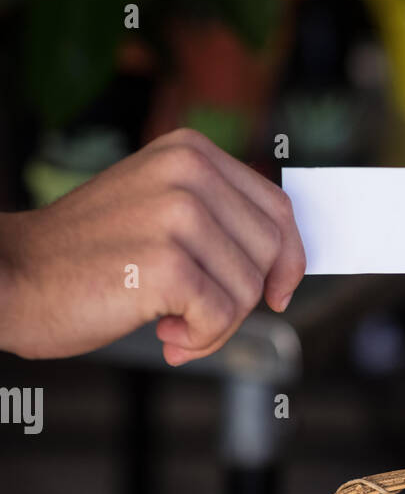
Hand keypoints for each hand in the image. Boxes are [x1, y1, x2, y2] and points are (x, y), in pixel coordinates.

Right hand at [0, 129, 305, 364]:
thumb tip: (285, 268)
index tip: (278, 294)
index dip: (289, 259)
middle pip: (270, 254)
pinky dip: (199, 341)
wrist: (15, 277)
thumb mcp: (157, 214)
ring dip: (216, 327)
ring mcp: (179, 214)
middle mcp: (188, 172)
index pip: (276, 208)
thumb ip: (215, 222)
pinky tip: (164, 338)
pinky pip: (220, 317)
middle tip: (197, 319)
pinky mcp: (167, 262)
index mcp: (190, 152)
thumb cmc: (86, 259)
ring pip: (248, 291)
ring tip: (171, 327)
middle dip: (242, 301)